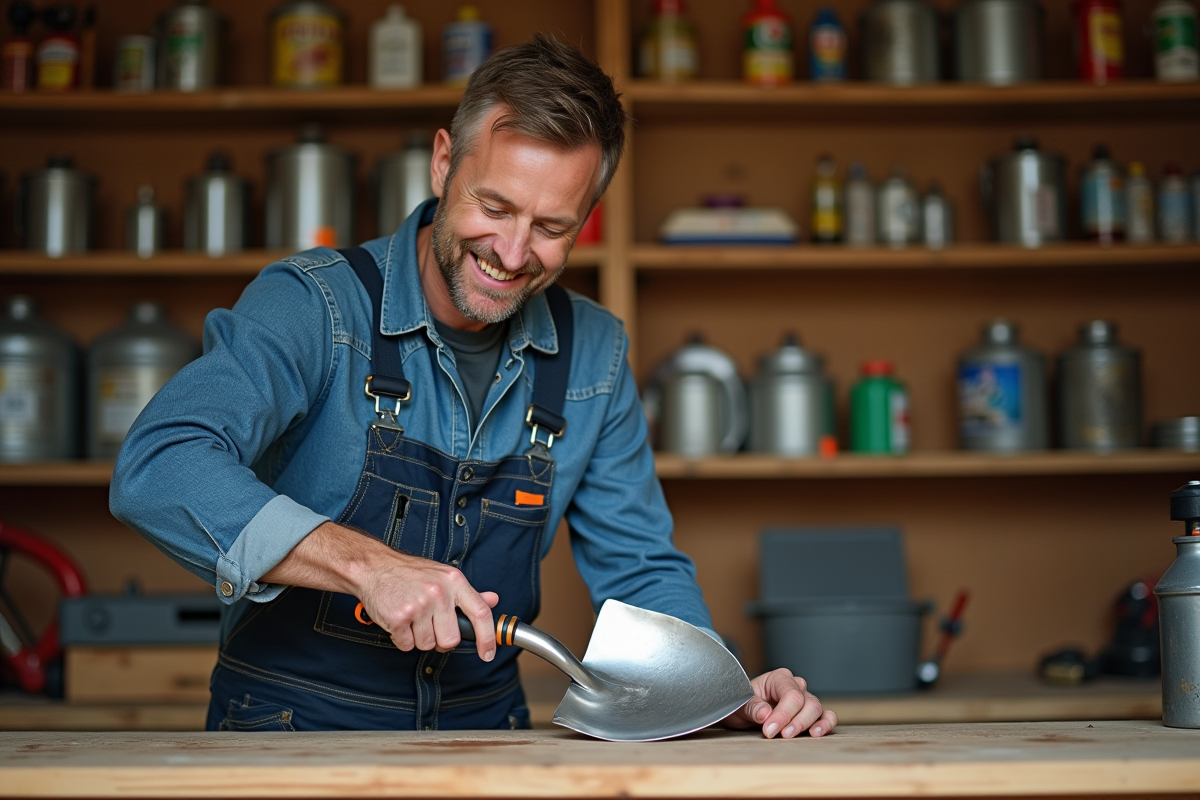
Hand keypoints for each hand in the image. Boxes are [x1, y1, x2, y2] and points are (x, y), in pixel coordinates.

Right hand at [356, 550, 499, 661]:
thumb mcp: (444, 576)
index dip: (487, 638)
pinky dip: (401, 639)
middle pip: (451, 639)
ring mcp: (419, 605)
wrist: (374, 566)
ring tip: (411, 617)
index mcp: (455, 581)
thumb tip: (493, 600)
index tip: (488, 654)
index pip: (481, 613)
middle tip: (428, 625)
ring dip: (418, 638)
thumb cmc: (410, 574)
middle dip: (440, 640)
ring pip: (428, 645)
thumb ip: (468, 593)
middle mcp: (439, 593)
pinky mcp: (398, 617)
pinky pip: (407, 645)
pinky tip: (398, 621)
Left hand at [724, 668, 836, 738]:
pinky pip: (825, 716)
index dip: (783, 714)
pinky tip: (816, 733)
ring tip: (795, 735)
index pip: (791, 695)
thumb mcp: (740, 704)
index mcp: (779, 678)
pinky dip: (825, 724)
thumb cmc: (741, 703)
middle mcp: (795, 686)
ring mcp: (804, 699)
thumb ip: (752, 707)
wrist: (740, 712)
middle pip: (807, 702)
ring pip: (816, 709)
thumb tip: (766, 713)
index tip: (769, 730)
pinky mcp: (809, 714)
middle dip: (796, 721)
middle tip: (781, 735)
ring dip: (808, 724)